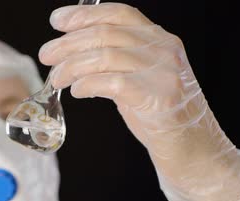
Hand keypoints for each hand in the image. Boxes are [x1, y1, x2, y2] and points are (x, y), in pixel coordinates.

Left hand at [39, 3, 239, 200]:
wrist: (192, 148)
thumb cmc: (158, 113)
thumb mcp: (138, 77)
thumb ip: (116, 60)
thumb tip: (71, 52)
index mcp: (159, 39)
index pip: (118, 14)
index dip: (84, 15)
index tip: (58, 20)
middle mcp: (164, 49)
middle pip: (105, 34)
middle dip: (68, 44)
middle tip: (46, 55)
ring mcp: (163, 72)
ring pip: (105, 56)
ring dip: (72, 66)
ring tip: (56, 79)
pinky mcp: (159, 97)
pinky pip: (113, 83)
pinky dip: (88, 84)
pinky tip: (77, 91)